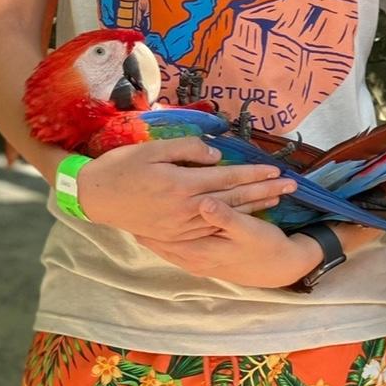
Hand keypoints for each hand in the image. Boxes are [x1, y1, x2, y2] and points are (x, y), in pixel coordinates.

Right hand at [76, 137, 298, 240]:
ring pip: (225, 216)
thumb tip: (216, 153)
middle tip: (291, 185)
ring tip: (278, 199)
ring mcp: (180, 226)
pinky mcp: (175, 236)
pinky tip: (248, 218)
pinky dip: (232, 223)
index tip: (275, 169)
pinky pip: (210, 230)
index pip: (227, 178)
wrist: (95, 196)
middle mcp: (185, 209)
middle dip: (265, 191)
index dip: (253, 174)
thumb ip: (187, 149)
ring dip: (254, 208)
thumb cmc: (123, 166)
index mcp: (181, 185)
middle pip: (234, 199)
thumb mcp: (153, 149)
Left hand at [135, 202, 322, 287]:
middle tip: (124, 211)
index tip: (132, 201)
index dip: (148, 221)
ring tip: (134, 220)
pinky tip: (160, 233)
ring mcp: (198, 263)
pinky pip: (176, 251)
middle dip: (144, 228)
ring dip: (152, 235)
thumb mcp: (249, 230)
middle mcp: (195, 259)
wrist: (281, 268)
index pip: (164, 236)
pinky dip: (164, 241)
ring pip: (166, 248)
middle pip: (161, 243)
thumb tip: (205, 201)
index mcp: (202, 249)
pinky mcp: (204, 262)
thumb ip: (225, 216)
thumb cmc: (265, 247)